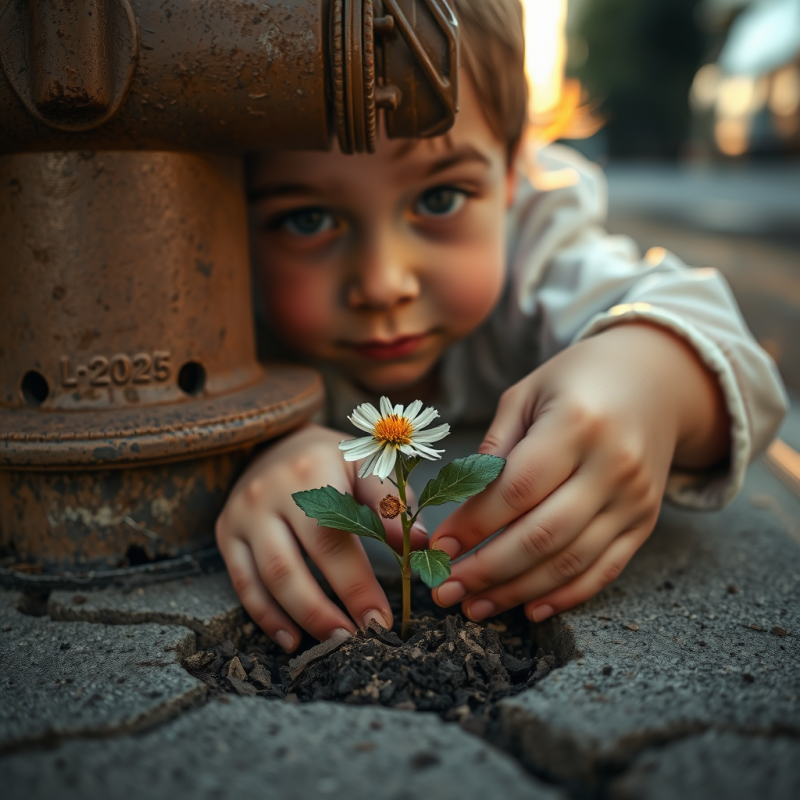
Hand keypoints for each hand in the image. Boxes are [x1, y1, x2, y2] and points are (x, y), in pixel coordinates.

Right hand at [216, 424, 427, 650]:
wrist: (277, 440)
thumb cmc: (332, 459)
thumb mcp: (365, 465)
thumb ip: (391, 502)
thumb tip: (420, 542)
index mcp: (310, 472)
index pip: (334, 537)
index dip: (356, 585)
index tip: (382, 620)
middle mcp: (268, 493)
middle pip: (293, 565)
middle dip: (326, 611)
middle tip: (358, 640)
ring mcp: (242, 514)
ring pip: (267, 579)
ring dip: (300, 618)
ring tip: (332, 644)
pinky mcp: (226, 532)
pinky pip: (243, 583)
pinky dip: (266, 617)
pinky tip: (292, 640)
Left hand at [430, 323, 728, 622]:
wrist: (656, 381)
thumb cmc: (576, 381)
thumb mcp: (527, 393)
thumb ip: (495, 445)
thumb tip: (462, 505)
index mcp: (577, 423)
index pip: (517, 488)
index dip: (474, 523)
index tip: (439, 546)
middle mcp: (613, 466)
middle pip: (543, 535)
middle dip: (487, 570)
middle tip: (446, 590)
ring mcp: (634, 499)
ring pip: (571, 561)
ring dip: (518, 591)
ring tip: (475, 606)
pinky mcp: (645, 522)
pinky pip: (605, 570)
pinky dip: (566, 596)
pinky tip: (529, 609)